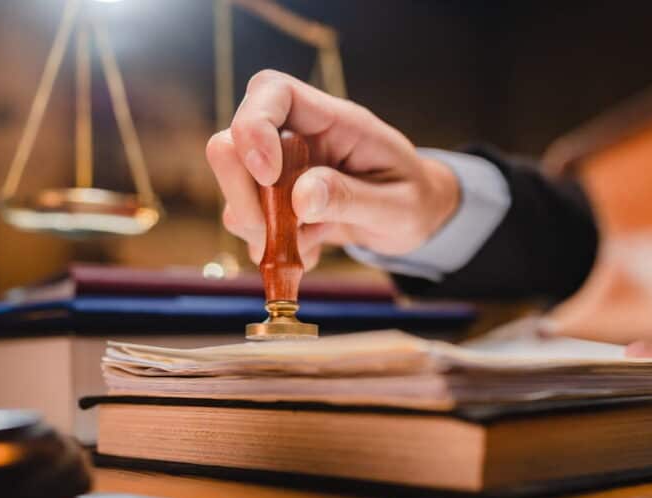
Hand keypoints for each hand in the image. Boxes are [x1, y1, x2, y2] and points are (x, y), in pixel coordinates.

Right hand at [206, 70, 459, 269]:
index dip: (254, 125)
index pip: (273, 90)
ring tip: (307, 250)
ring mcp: (286, 170)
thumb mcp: (397, 206)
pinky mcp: (280, 202)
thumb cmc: (414, 200)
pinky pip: (251, 222)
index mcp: (336, 121)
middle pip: (234, 139)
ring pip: (237, 187)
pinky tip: (308, 254)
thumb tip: (301, 198)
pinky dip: (272, 247)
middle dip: (243, 191)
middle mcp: (301, 138)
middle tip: (273, 232)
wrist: (417, 218)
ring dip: (259, 228)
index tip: (268, 175)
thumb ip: (351, 198)